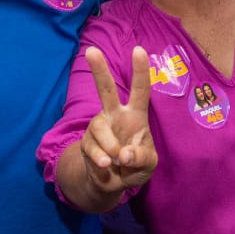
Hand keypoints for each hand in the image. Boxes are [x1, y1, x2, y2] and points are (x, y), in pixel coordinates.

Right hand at [79, 46, 156, 193]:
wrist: (112, 183)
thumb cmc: (135, 166)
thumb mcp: (148, 165)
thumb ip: (141, 158)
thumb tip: (124, 154)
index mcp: (135, 115)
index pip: (140, 90)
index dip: (140, 70)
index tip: (138, 49)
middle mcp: (114, 115)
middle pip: (106, 89)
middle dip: (98, 70)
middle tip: (90, 51)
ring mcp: (98, 127)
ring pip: (100, 128)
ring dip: (111, 148)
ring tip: (117, 161)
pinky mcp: (86, 142)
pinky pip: (93, 149)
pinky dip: (102, 161)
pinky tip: (107, 166)